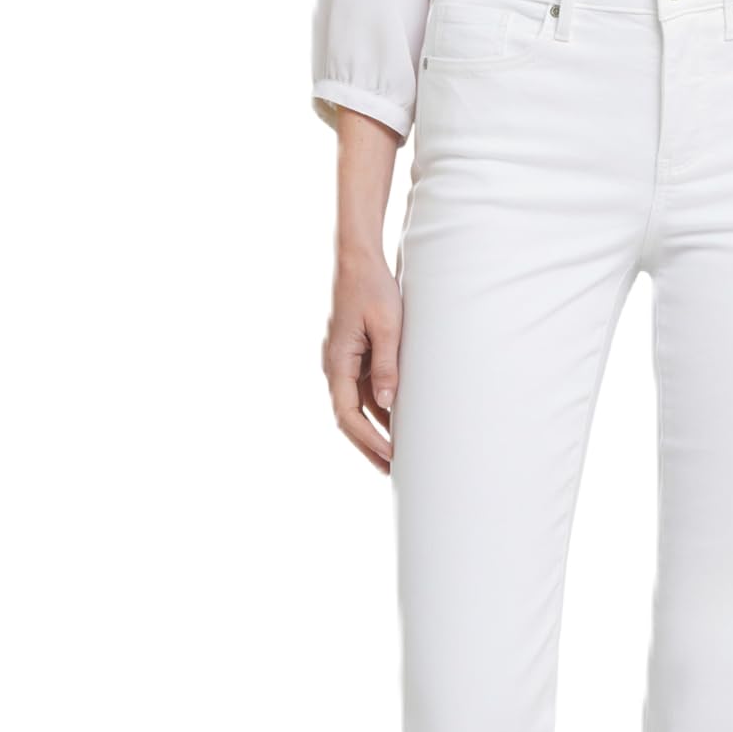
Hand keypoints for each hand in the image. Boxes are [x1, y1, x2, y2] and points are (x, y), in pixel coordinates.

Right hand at [324, 249, 403, 474]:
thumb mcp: (386, 327)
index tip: (390, 457)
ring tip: (397, 455)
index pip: (347, 414)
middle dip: (368, 445)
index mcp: (337, 362)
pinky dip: (378, 409)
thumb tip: (387, 405)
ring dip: (374, 430)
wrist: (358, 259)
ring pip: (355, 406)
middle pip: (348, 417)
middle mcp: (335, 366)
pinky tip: (397, 422)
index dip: (367, 440)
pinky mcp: (353, 355)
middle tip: (392, 471)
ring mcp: (343, 362)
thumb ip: (387, 366)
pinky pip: (363, 390)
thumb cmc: (373, 289)